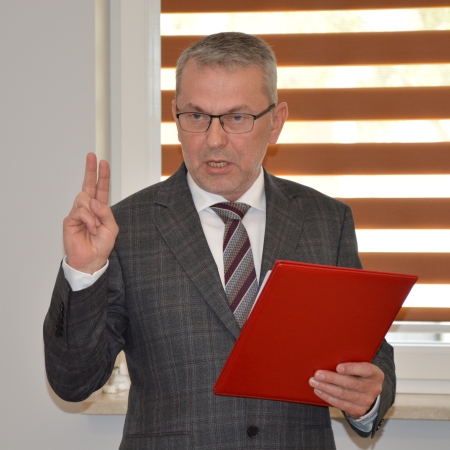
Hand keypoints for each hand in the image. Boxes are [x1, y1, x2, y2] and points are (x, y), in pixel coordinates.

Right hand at [63, 153, 118, 273]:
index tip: (102, 162)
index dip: (101, 176)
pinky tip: (91, 228)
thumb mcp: (112, 228)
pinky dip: (89, 220)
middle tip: (92, 156)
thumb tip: (95, 201)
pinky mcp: (70, 220)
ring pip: (85, 199)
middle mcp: (88, 208)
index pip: (100, 189)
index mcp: (99, 209)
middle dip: (90, 170)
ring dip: (95, 213)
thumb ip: (106, 213)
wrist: (91, 260)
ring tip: (96, 227)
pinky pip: (81, 212)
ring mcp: (78, 213)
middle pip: (88, 186)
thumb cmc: (101, 245)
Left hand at [309, 362, 383, 418]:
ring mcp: (366, 401)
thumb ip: (351, 362)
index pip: (365, 370)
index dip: (351, 369)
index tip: (338, 367)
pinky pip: (341, 404)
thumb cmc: (360, 375)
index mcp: (375, 374)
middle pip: (350, 383)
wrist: (369, 393)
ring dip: (326, 388)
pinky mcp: (358, 410)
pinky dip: (328, 397)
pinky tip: (319, 391)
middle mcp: (373, 388)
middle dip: (331, 379)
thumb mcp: (361, 367)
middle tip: (318, 374)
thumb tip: (329, 358)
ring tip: (314, 382)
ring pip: (343, 394)